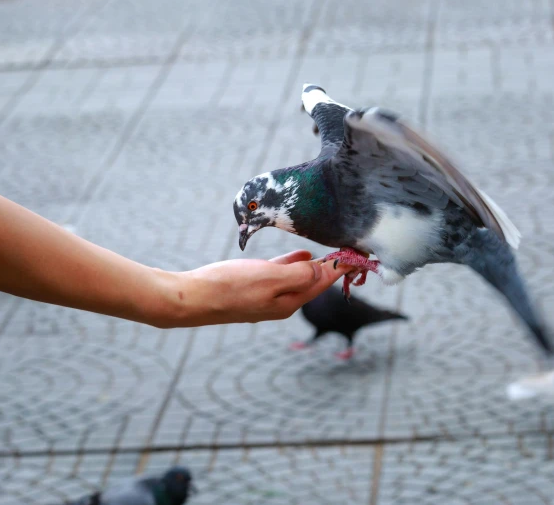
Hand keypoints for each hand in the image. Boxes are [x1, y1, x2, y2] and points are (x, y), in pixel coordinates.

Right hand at [152, 250, 354, 327]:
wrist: (192, 299)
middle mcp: (282, 303)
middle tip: (354, 250)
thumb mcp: (269, 278)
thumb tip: (321, 269)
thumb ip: (298, 273)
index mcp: (290, 302)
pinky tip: (301, 255)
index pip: (324, 281)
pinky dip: (296, 264)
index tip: (361, 254)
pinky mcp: (254, 288)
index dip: (343, 267)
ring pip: (301, 278)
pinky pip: (283, 275)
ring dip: (318, 265)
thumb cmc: (229, 287)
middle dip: (335, 267)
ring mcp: (267, 297)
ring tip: (334, 251)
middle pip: (316, 282)